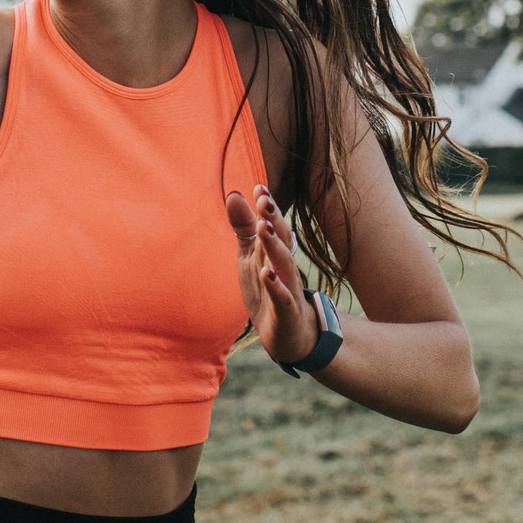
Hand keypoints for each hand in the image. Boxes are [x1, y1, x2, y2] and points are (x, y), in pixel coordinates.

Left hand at [225, 183, 318, 365]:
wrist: (289, 335)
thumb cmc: (268, 290)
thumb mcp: (250, 256)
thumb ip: (243, 227)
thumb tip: (234, 193)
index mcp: (275, 252)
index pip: (274, 225)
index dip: (267, 207)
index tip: (258, 187)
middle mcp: (284, 267)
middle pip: (282, 239)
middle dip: (274, 219)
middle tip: (263, 200)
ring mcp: (288, 289)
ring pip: (284, 264)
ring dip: (274, 245)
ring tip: (264, 227)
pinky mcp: (286, 312)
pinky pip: (283, 297)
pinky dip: (276, 285)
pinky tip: (265, 273)